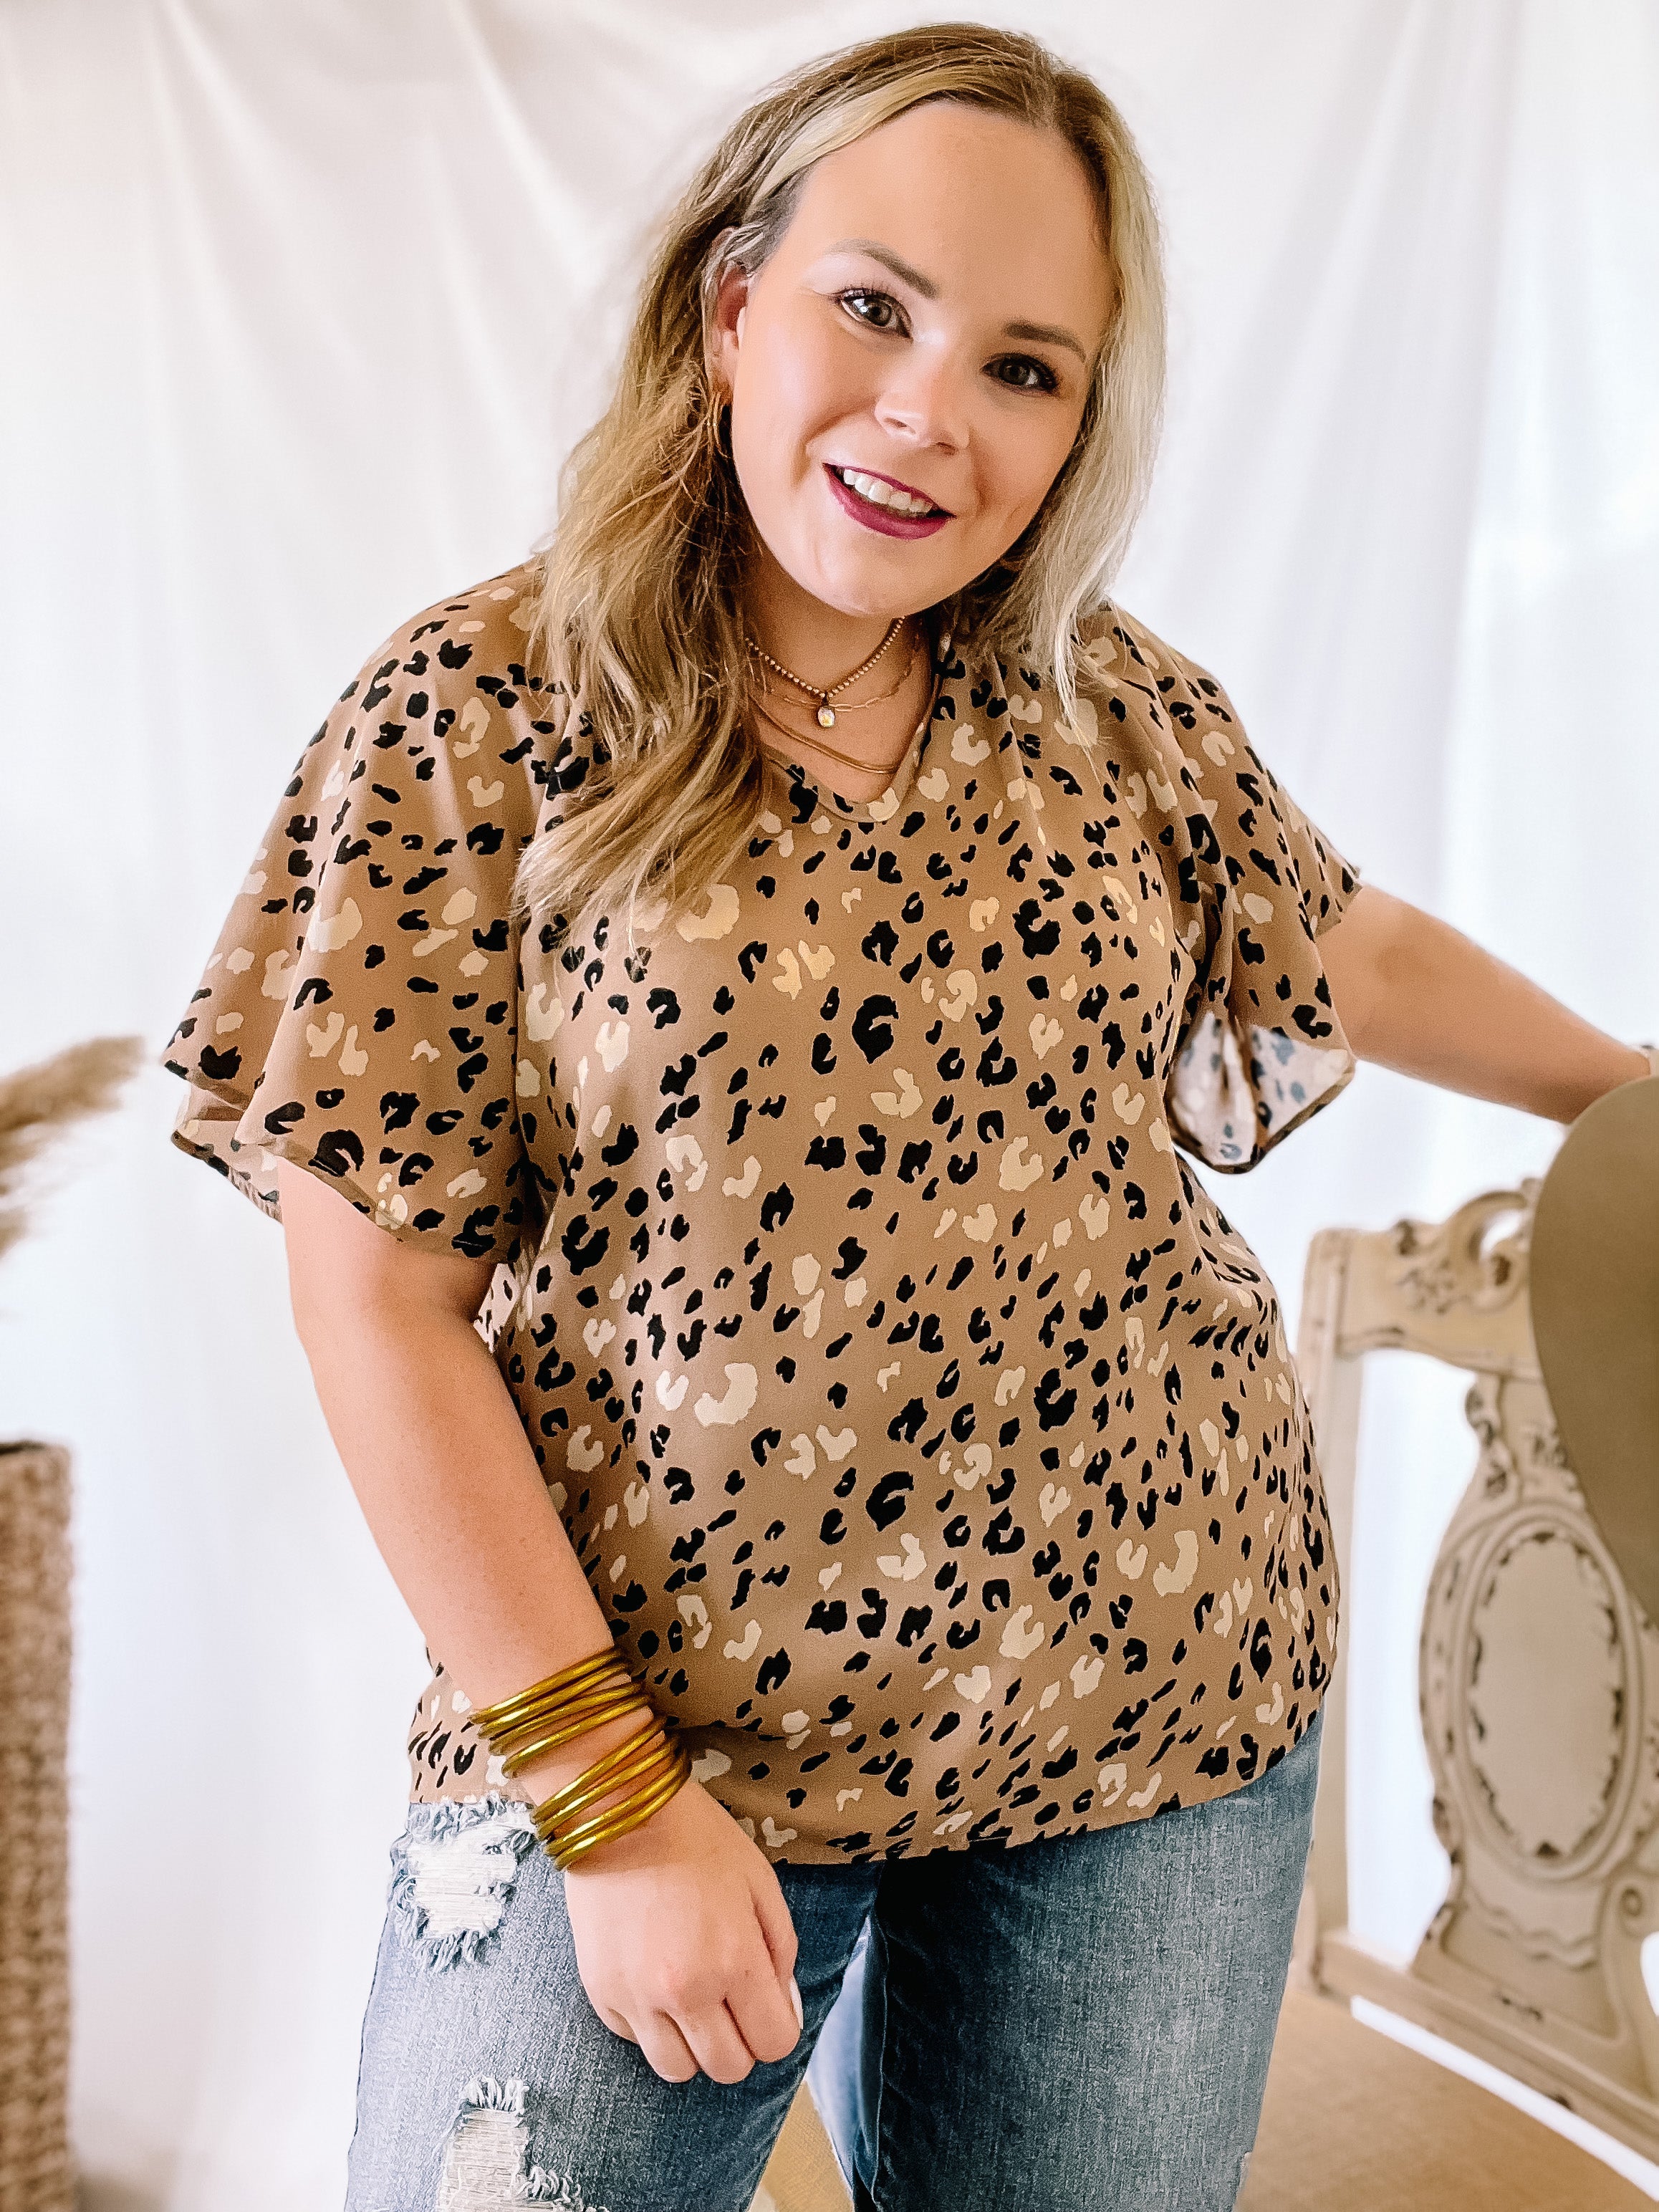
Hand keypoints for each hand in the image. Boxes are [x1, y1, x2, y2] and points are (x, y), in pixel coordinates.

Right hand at [557, 1766, 803, 2083]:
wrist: (618, 1812)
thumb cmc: (697, 1839)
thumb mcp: (760, 1883)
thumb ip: (782, 1951)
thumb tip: (785, 2006)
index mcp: (734, 1961)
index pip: (773, 2044)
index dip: (776, 2027)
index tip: (768, 2004)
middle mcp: (684, 1992)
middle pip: (728, 2069)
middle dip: (740, 2042)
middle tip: (732, 2002)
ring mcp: (636, 1998)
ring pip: (677, 2070)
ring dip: (693, 2045)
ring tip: (692, 2000)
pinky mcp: (600, 1993)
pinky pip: (636, 2040)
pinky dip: (651, 2024)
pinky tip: (654, 1979)